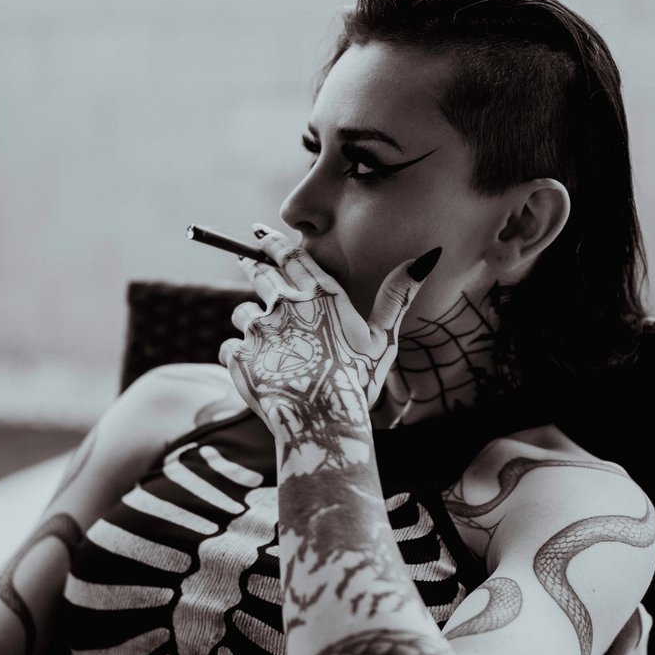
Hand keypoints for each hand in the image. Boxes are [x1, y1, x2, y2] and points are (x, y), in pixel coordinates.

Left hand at [218, 225, 440, 434]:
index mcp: (321, 297)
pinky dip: (237, 354)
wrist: (323, 422)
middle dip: (250, 262)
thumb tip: (426, 257)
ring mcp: (259, 329)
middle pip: (259, 273)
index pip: (291, 256)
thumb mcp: (384, 339)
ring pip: (241, 311)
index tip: (258, 232)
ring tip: (261, 337)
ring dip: (248, 319)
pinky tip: (252, 367)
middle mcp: (286, 305)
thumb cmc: (358, 382)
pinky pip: (229, 346)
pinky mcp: (239, 355)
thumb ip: (396, 296)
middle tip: (244, 257)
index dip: (273, 241)